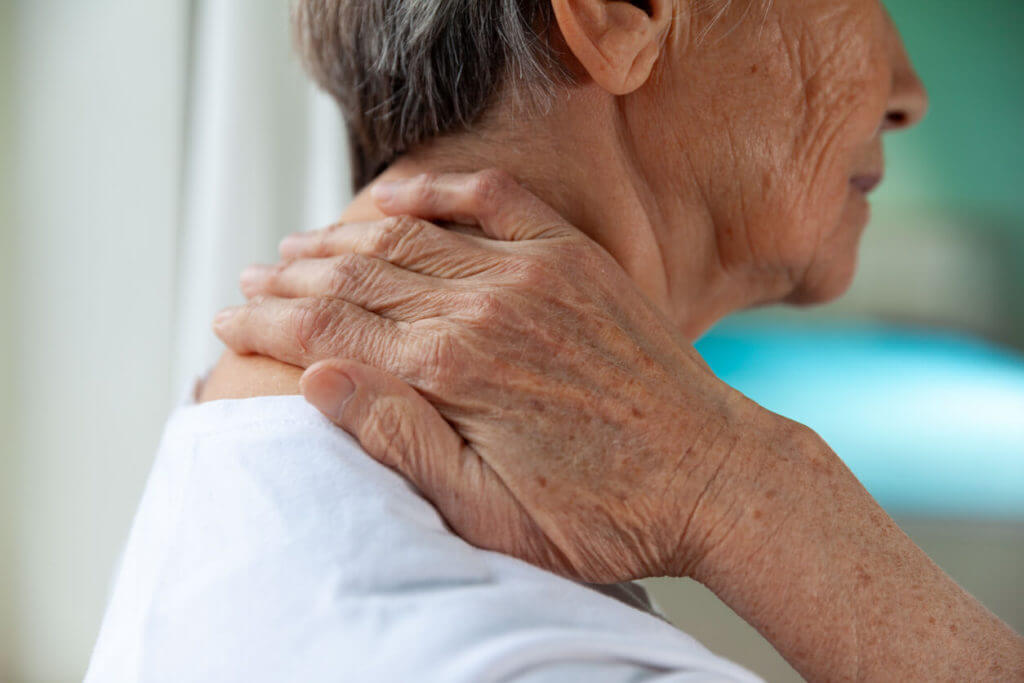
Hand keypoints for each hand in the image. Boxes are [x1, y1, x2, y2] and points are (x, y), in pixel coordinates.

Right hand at [215, 170, 771, 582]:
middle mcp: (483, 306)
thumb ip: (399, 439)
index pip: (327, 327)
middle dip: (290, 277)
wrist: (711, 476)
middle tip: (249, 280)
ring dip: (342, 238)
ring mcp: (530, 271)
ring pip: (408, 237)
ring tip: (297, 245)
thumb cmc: (601, 513)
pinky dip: (436, 192)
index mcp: (451, 370)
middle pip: (356, 275)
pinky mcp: (572, 258)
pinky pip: (491, 201)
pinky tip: (396, 196)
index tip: (229, 317)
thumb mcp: (487, 511)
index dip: (268, 320)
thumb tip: (318, 376)